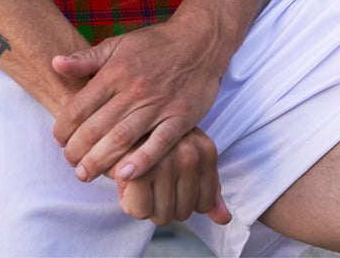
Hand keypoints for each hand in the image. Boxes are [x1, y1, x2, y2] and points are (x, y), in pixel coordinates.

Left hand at [51, 19, 222, 183]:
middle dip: (78, 149)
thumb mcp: (118, 43)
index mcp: (115, 72)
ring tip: (85, 174)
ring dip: (101, 160)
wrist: (199, 41)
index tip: (58, 140)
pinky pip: (159, 143)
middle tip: (69, 163)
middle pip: (98, 126)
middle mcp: (134, 89)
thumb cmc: (155, 43)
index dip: (64, 126)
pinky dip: (142, 161)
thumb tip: (55, 63)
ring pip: (123, 138)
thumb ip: (86, 58)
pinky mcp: (181, 118)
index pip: (80, 105)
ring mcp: (158, 105)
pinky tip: (125, 175)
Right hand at [116, 128, 231, 225]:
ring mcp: (165, 160)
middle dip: (163, 204)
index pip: (203, 204)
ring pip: (162, 215)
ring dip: (147, 205)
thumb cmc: (153, 141)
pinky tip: (126, 182)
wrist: (115, 120)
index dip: (182, 200)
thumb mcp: (189, 157)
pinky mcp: (137, 167)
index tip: (168, 181)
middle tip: (151, 180)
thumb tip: (224, 219)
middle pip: (183, 212)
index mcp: (205, 150)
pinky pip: (140, 211)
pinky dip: (129, 202)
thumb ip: (208, 189)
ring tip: (139, 180)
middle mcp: (189, 154)